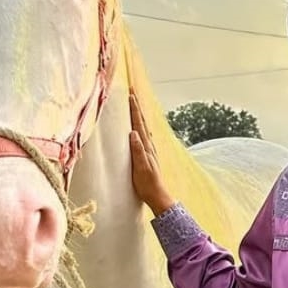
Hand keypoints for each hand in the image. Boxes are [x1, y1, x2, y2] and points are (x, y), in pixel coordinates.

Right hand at [128, 92, 174, 214]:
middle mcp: (148, 145)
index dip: (135, 109)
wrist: (156, 195)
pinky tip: (139, 128)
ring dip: (138, 115)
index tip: (131, 95)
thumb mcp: (140, 167)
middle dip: (137, 107)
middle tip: (133, 93)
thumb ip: (137, 150)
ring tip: (135, 105)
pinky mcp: (147, 155)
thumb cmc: (146, 183)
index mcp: (146, 146)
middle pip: (142, 122)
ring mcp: (149, 150)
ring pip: (142, 127)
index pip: (138, 124)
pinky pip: (143, 136)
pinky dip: (139, 127)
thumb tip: (133, 133)